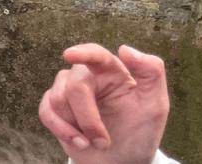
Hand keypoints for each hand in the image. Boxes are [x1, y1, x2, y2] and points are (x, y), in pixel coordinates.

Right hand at [39, 44, 169, 163]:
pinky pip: (46, 111)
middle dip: (87, 118)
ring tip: (93, 142)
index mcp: (112, 71)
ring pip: (57, 98)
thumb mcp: (155, 105)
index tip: (70, 55)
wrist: (123, 161)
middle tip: (103, 141)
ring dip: (76, 127)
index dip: (83, 53)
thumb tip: (125, 49)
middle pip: (75, 86)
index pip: (96, 54)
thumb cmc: (140, 132)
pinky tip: (78, 141)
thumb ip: (151, 73)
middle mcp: (88, 76)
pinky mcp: (55, 108)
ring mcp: (69, 91)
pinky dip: (60, 129)